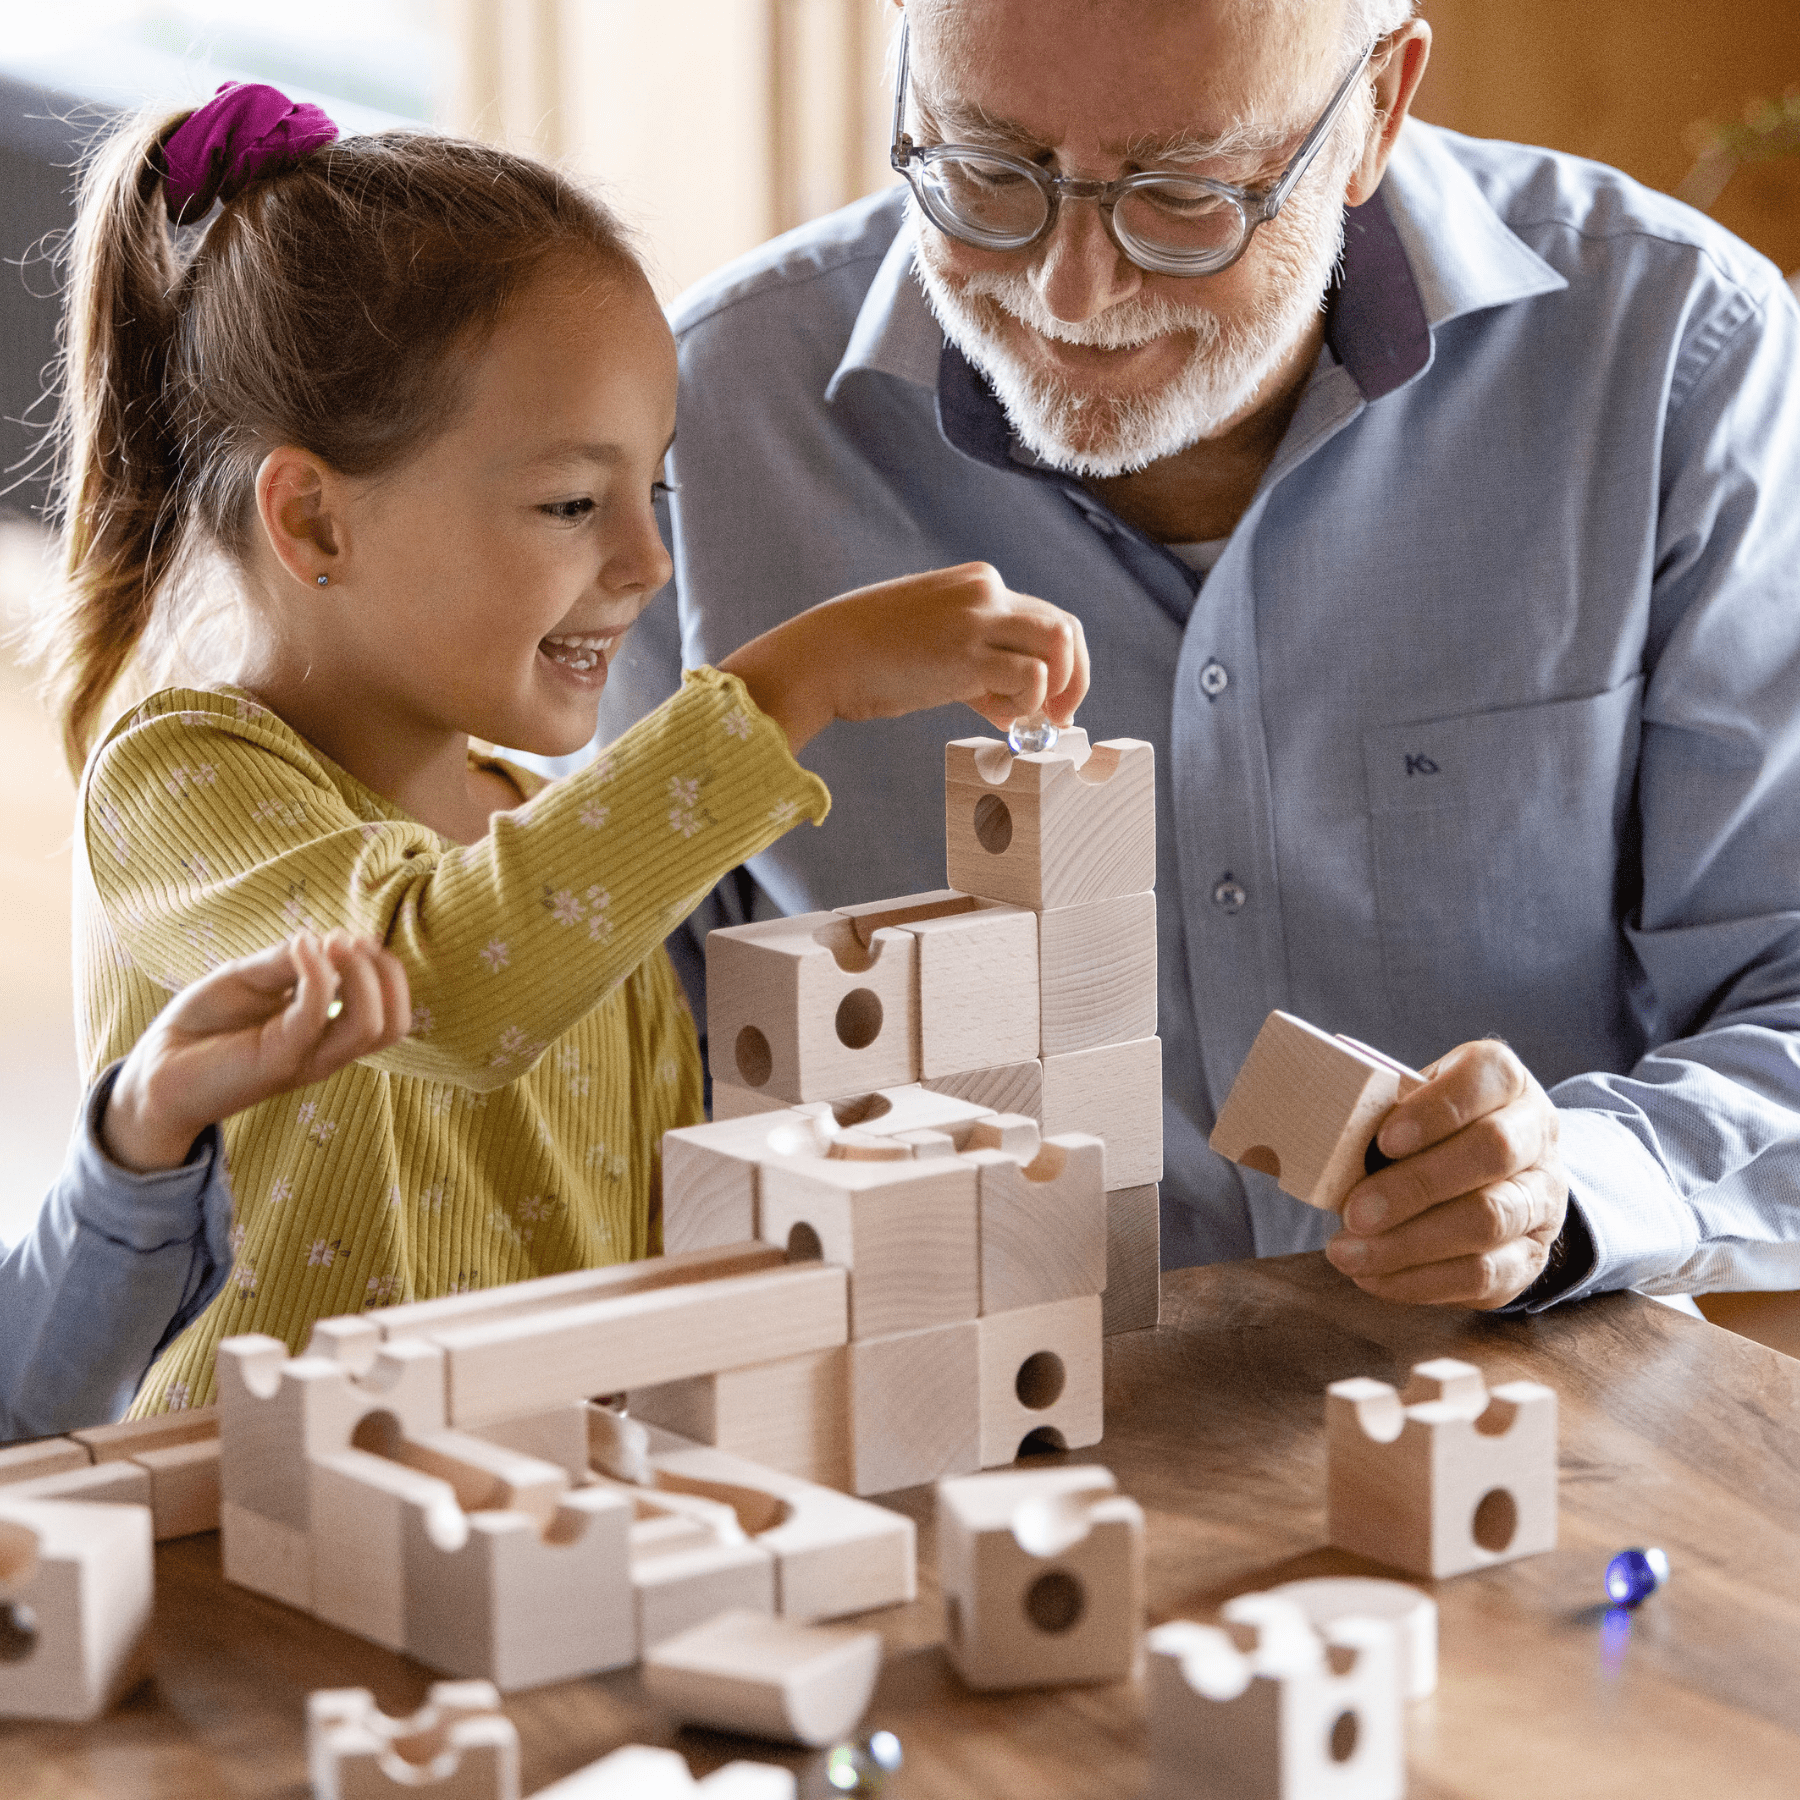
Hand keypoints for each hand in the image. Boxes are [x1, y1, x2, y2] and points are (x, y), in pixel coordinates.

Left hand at [102, 931, 410, 1172]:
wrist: (154, 1068)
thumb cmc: (203, 1025)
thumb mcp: (250, 979)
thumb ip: (288, 964)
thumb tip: (327, 942)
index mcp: (326, 1034)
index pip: (390, 1012)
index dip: (386, 970)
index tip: (351, 938)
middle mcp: (324, 1052)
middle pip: (394, 1024)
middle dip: (386, 973)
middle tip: (349, 940)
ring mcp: (305, 1060)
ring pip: (372, 1027)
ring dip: (363, 975)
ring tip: (335, 942)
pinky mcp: (276, 1060)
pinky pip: (315, 1015)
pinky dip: (317, 973)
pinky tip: (300, 946)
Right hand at [719, 562, 1088, 753]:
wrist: (822, 656)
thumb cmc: (865, 657)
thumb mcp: (929, 644)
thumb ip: (973, 663)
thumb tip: (1008, 702)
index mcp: (976, 584)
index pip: (1044, 617)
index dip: (1058, 664)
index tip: (1047, 703)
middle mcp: (985, 591)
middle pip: (1064, 629)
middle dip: (1072, 679)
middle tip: (1055, 719)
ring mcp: (978, 619)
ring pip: (1059, 644)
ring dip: (1052, 690)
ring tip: (1017, 716)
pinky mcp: (968, 654)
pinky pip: (1032, 676)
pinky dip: (1025, 704)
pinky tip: (993, 717)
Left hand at [1323, 1039, 1567, 1308]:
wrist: (1489, 1176)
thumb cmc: (1426, 1131)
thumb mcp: (1405, 1103)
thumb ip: (1372, 1112)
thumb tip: (1301, 1139)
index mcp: (1503, 1080)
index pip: (1485, 1079)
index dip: (1438, 1111)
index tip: (1384, 1140)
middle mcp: (1536, 1134)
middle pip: (1492, 1154)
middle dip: (1416, 1186)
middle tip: (1353, 1212)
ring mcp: (1542, 1197)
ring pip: (1490, 1220)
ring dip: (1410, 1244)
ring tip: (1347, 1253)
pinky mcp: (1531, 1255)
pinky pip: (1484, 1275)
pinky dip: (1421, 1281)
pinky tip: (1373, 1277)